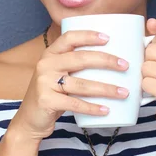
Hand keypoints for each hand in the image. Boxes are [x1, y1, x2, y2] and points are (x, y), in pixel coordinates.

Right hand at [10, 30, 129, 141]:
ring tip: (124, 92)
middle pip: (80, 58)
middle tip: (125, 66)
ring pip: (81, 84)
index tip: (108, 38)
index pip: (69, 38)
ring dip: (106, 89)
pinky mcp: (47, 100)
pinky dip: (92, 108)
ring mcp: (45, 83)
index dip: (88, 35)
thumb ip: (74, 65)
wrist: (29, 119)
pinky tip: (106, 110)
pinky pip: (75, 104)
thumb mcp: (57, 74)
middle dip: (106, 61)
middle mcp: (46, 65)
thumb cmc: (51, 94)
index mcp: (50, 54)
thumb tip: (111, 60)